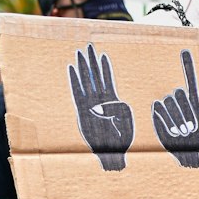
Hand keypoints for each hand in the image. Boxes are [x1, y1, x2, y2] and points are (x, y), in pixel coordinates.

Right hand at [69, 45, 133, 171]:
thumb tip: (106, 104)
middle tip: (88, 46)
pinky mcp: (82, 111)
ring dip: (83, 67)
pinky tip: (71, 69)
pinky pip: (77, 92)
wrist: (112, 153)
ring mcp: (90, 105)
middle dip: (92, 61)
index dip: (105, 67)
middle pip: (95, 76)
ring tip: (79, 53)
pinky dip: (74, 81)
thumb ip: (120, 108)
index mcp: (113, 101)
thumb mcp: (127, 120)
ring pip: (85, 81)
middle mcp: (100, 100)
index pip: (108, 79)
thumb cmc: (122, 139)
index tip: (102, 55)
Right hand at [152, 49, 198, 167]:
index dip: (187, 65)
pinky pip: (159, 109)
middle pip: (179, 93)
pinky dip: (167, 122)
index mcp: (192, 99)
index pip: (190, 78)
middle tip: (190, 130)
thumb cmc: (197, 138)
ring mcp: (167, 103)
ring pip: (169, 102)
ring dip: (177, 120)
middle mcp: (179, 98)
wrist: (183, 150)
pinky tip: (172, 132)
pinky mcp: (156, 110)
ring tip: (182, 133)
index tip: (185, 50)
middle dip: (185, 113)